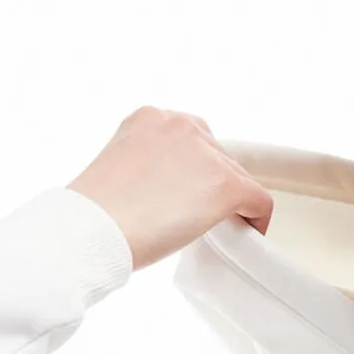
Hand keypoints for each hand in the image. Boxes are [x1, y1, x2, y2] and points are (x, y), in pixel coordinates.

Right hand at [66, 106, 274, 273]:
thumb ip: (148, 168)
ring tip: (215, 231)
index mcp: (149, 118)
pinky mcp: (226, 183)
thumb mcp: (119, 171)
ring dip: (231, 204)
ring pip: (238, 178)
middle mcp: (180, 124)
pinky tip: (244, 236)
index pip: (190, 140)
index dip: (194, 173)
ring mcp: (204, 151)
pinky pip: (260, 200)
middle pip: (217, 156)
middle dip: (212, 187)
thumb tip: (170, 192)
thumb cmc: (95, 215)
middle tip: (199, 219)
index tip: (186, 199)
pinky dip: (257, 219)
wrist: (93, 228)